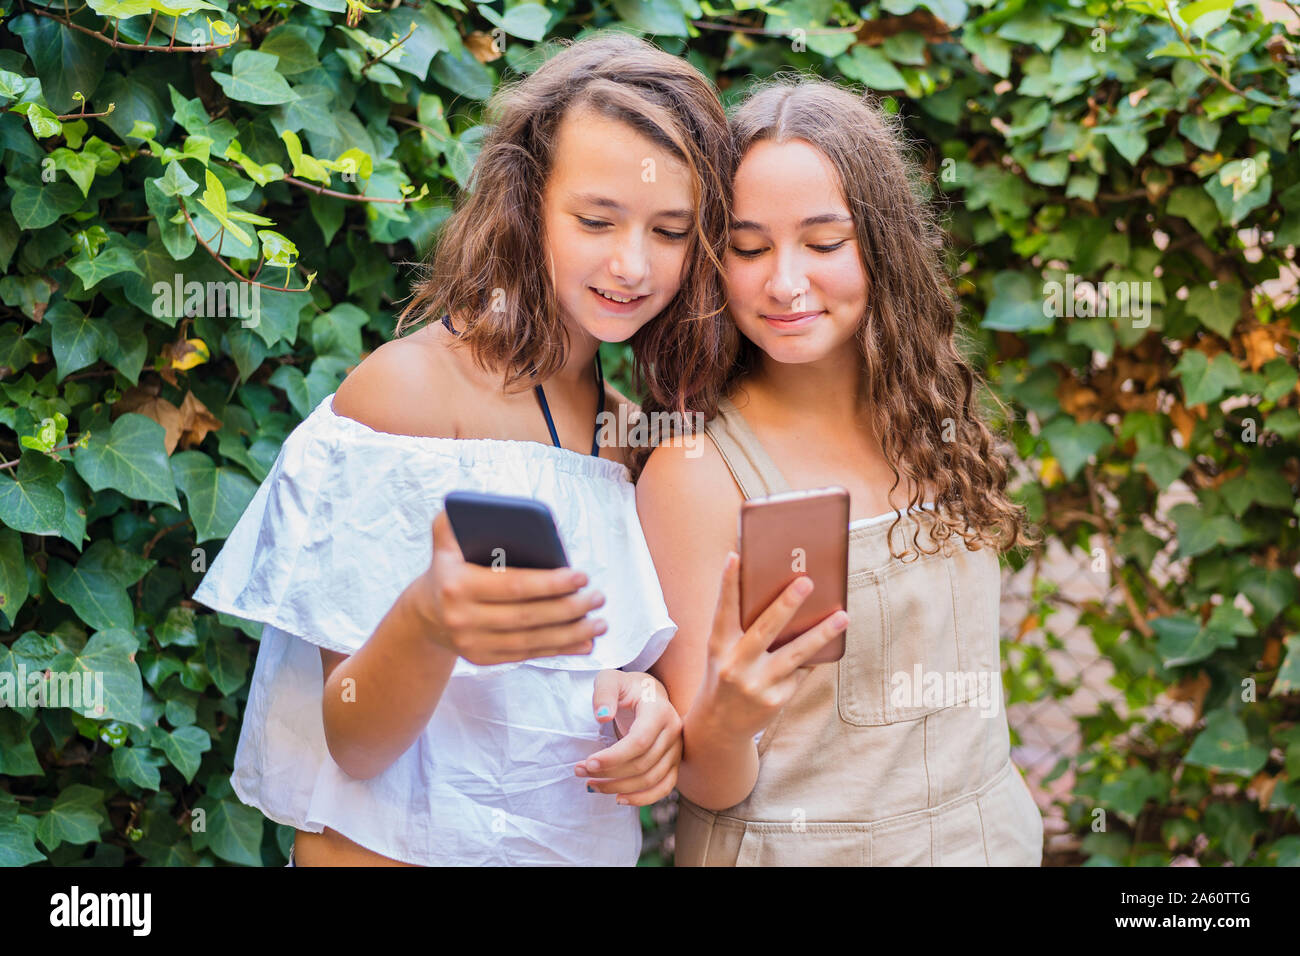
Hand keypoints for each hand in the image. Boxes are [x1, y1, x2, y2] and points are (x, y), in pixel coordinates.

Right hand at [408, 510, 608, 665]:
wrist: (425, 613)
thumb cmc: (450, 566)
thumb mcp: (445, 539)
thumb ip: (456, 517)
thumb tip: (483, 503)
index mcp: (458, 583)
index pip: (514, 585)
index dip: (551, 583)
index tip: (582, 576)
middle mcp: (463, 618)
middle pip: (527, 616)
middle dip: (569, 608)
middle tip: (598, 597)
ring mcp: (472, 643)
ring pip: (531, 640)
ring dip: (571, 633)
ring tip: (600, 623)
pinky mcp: (483, 659)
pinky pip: (528, 655)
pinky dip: (559, 650)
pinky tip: (585, 643)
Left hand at [576, 669, 681, 806]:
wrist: (648, 693)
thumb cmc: (626, 687)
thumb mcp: (609, 680)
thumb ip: (604, 693)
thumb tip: (602, 716)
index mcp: (659, 710)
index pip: (639, 742)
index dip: (613, 757)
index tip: (588, 763)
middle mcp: (674, 730)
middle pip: (643, 764)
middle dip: (609, 773)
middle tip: (580, 771)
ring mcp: (677, 748)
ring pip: (651, 779)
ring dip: (619, 787)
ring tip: (591, 784)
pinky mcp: (675, 762)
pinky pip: (663, 788)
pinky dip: (643, 798)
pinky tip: (618, 798)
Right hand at [695, 551, 847, 742]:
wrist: (718, 726)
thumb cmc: (725, 675)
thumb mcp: (722, 652)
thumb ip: (741, 628)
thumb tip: (781, 597)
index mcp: (718, 646)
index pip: (723, 609)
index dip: (728, 583)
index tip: (735, 556)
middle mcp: (734, 665)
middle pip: (765, 630)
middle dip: (787, 604)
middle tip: (807, 582)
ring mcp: (756, 685)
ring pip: (795, 654)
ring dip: (821, 633)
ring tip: (843, 616)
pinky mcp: (776, 700)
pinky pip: (801, 671)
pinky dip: (814, 656)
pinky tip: (831, 642)